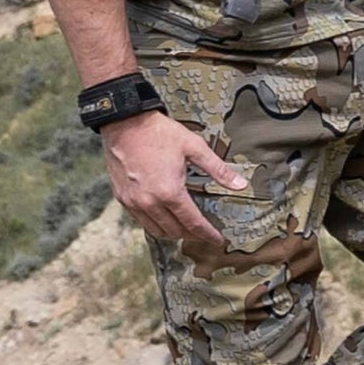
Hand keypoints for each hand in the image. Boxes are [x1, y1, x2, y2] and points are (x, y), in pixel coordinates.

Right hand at [104, 112, 247, 249]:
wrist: (124, 123)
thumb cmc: (159, 133)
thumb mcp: (194, 147)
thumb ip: (218, 169)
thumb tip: (240, 184)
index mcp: (170, 192)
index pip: (193, 223)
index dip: (208, 234)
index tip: (218, 241)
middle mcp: (150, 202)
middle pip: (175, 231)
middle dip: (192, 235)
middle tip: (204, 232)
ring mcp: (134, 202)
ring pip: (156, 231)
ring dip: (173, 233)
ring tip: (185, 228)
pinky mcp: (123, 199)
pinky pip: (141, 221)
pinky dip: (155, 224)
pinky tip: (163, 217)